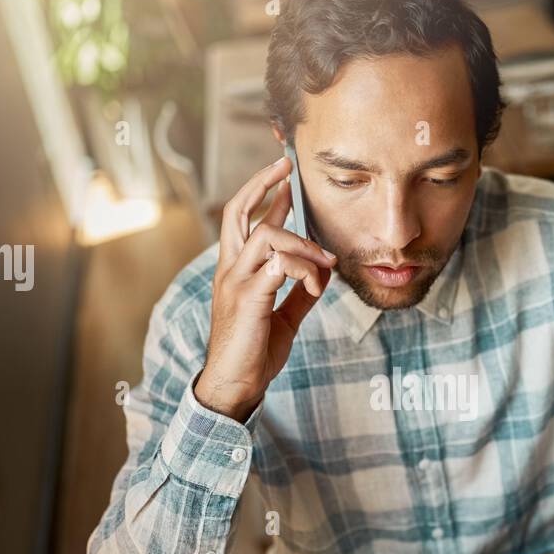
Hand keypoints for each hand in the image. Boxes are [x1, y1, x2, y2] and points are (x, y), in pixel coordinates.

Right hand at [194, 155, 335, 420]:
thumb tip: (322, 277)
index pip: (243, 221)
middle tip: (287, 168)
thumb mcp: (283, 318)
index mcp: (235, 271)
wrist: (235, 386)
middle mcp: (230, 270)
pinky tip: (317, 287)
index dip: (263, 194)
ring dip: (302, 243)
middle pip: (238, 213)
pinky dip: (305, 271)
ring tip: (324, 263)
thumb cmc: (254, 353)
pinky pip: (279, 266)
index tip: (284, 176)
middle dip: (262, 185)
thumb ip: (299, 295)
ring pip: (267, 236)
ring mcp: (236, 283)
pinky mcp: (247, 299)